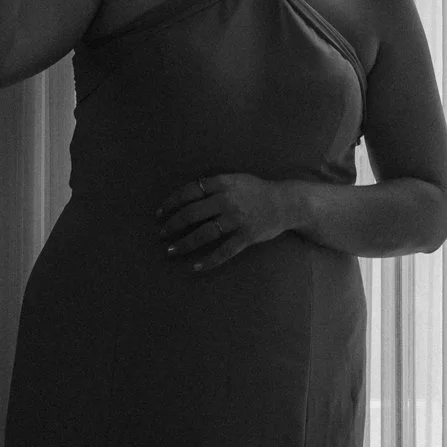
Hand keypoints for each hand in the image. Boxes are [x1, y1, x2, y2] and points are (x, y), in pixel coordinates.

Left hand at [157, 173, 297, 270]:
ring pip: (204, 234)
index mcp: (223, 183)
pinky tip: (196, 267)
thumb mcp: (235, 179)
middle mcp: (228, 200)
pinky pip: (224, 251)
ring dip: (184, 244)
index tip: (160, 213)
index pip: (190, 191)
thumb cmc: (256, 191)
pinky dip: (209, 260)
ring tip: (171, 250)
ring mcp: (237, 219)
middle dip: (172, 225)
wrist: (287, 203)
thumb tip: (186, 196)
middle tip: (161, 234)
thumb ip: (214, 186)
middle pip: (192, 214)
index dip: (171, 202)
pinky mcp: (247, 236)